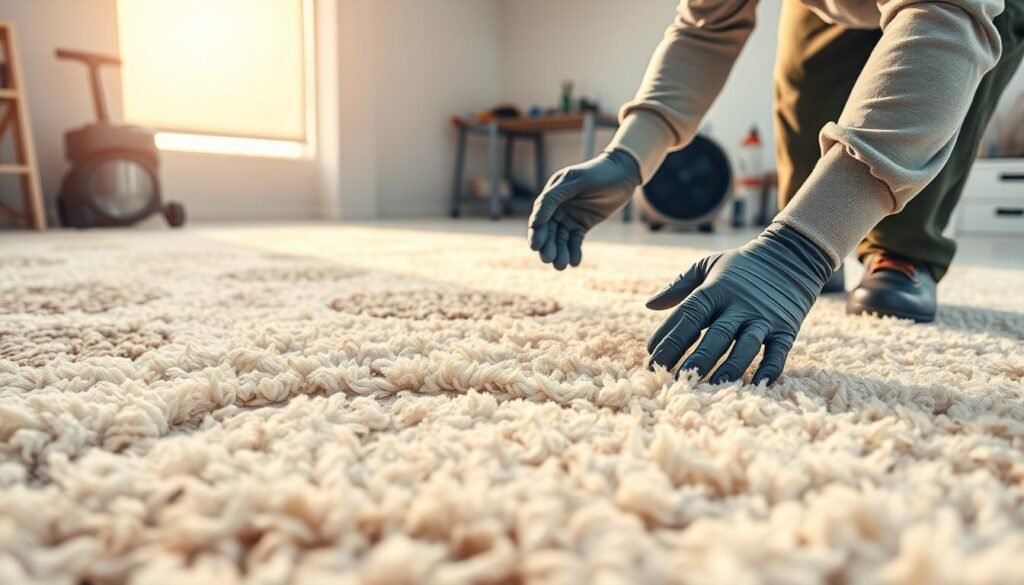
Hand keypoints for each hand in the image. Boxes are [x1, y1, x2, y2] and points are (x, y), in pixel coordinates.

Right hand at [528, 149, 640, 269]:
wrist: (623, 175)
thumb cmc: (598, 173)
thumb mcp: (576, 182)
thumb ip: (554, 198)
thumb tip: (535, 221)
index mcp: (552, 193)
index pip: (540, 215)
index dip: (537, 231)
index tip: (536, 245)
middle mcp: (557, 206)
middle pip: (548, 230)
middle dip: (547, 245)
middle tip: (548, 259)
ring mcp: (569, 216)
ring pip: (561, 238)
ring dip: (560, 252)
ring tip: (561, 266)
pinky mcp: (581, 225)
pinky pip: (575, 241)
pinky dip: (574, 251)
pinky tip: (575, 262)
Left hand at [645, 224, 832, 384]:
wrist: (792, 256)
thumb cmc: (741, 265)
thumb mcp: (708, 266)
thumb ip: (679, 286)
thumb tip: (649, 305)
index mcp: (715, 290)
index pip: (688, 316)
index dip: (669, 338)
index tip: (652, 359)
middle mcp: (739, 306)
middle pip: (715, 336)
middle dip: (695, 360)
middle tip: (676, 381)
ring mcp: (764, 319)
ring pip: (745, 348)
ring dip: (729, 369)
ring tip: (710, 388)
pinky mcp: (786, 329)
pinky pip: (778, 353)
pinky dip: (769, 370)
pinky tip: (756, 386)